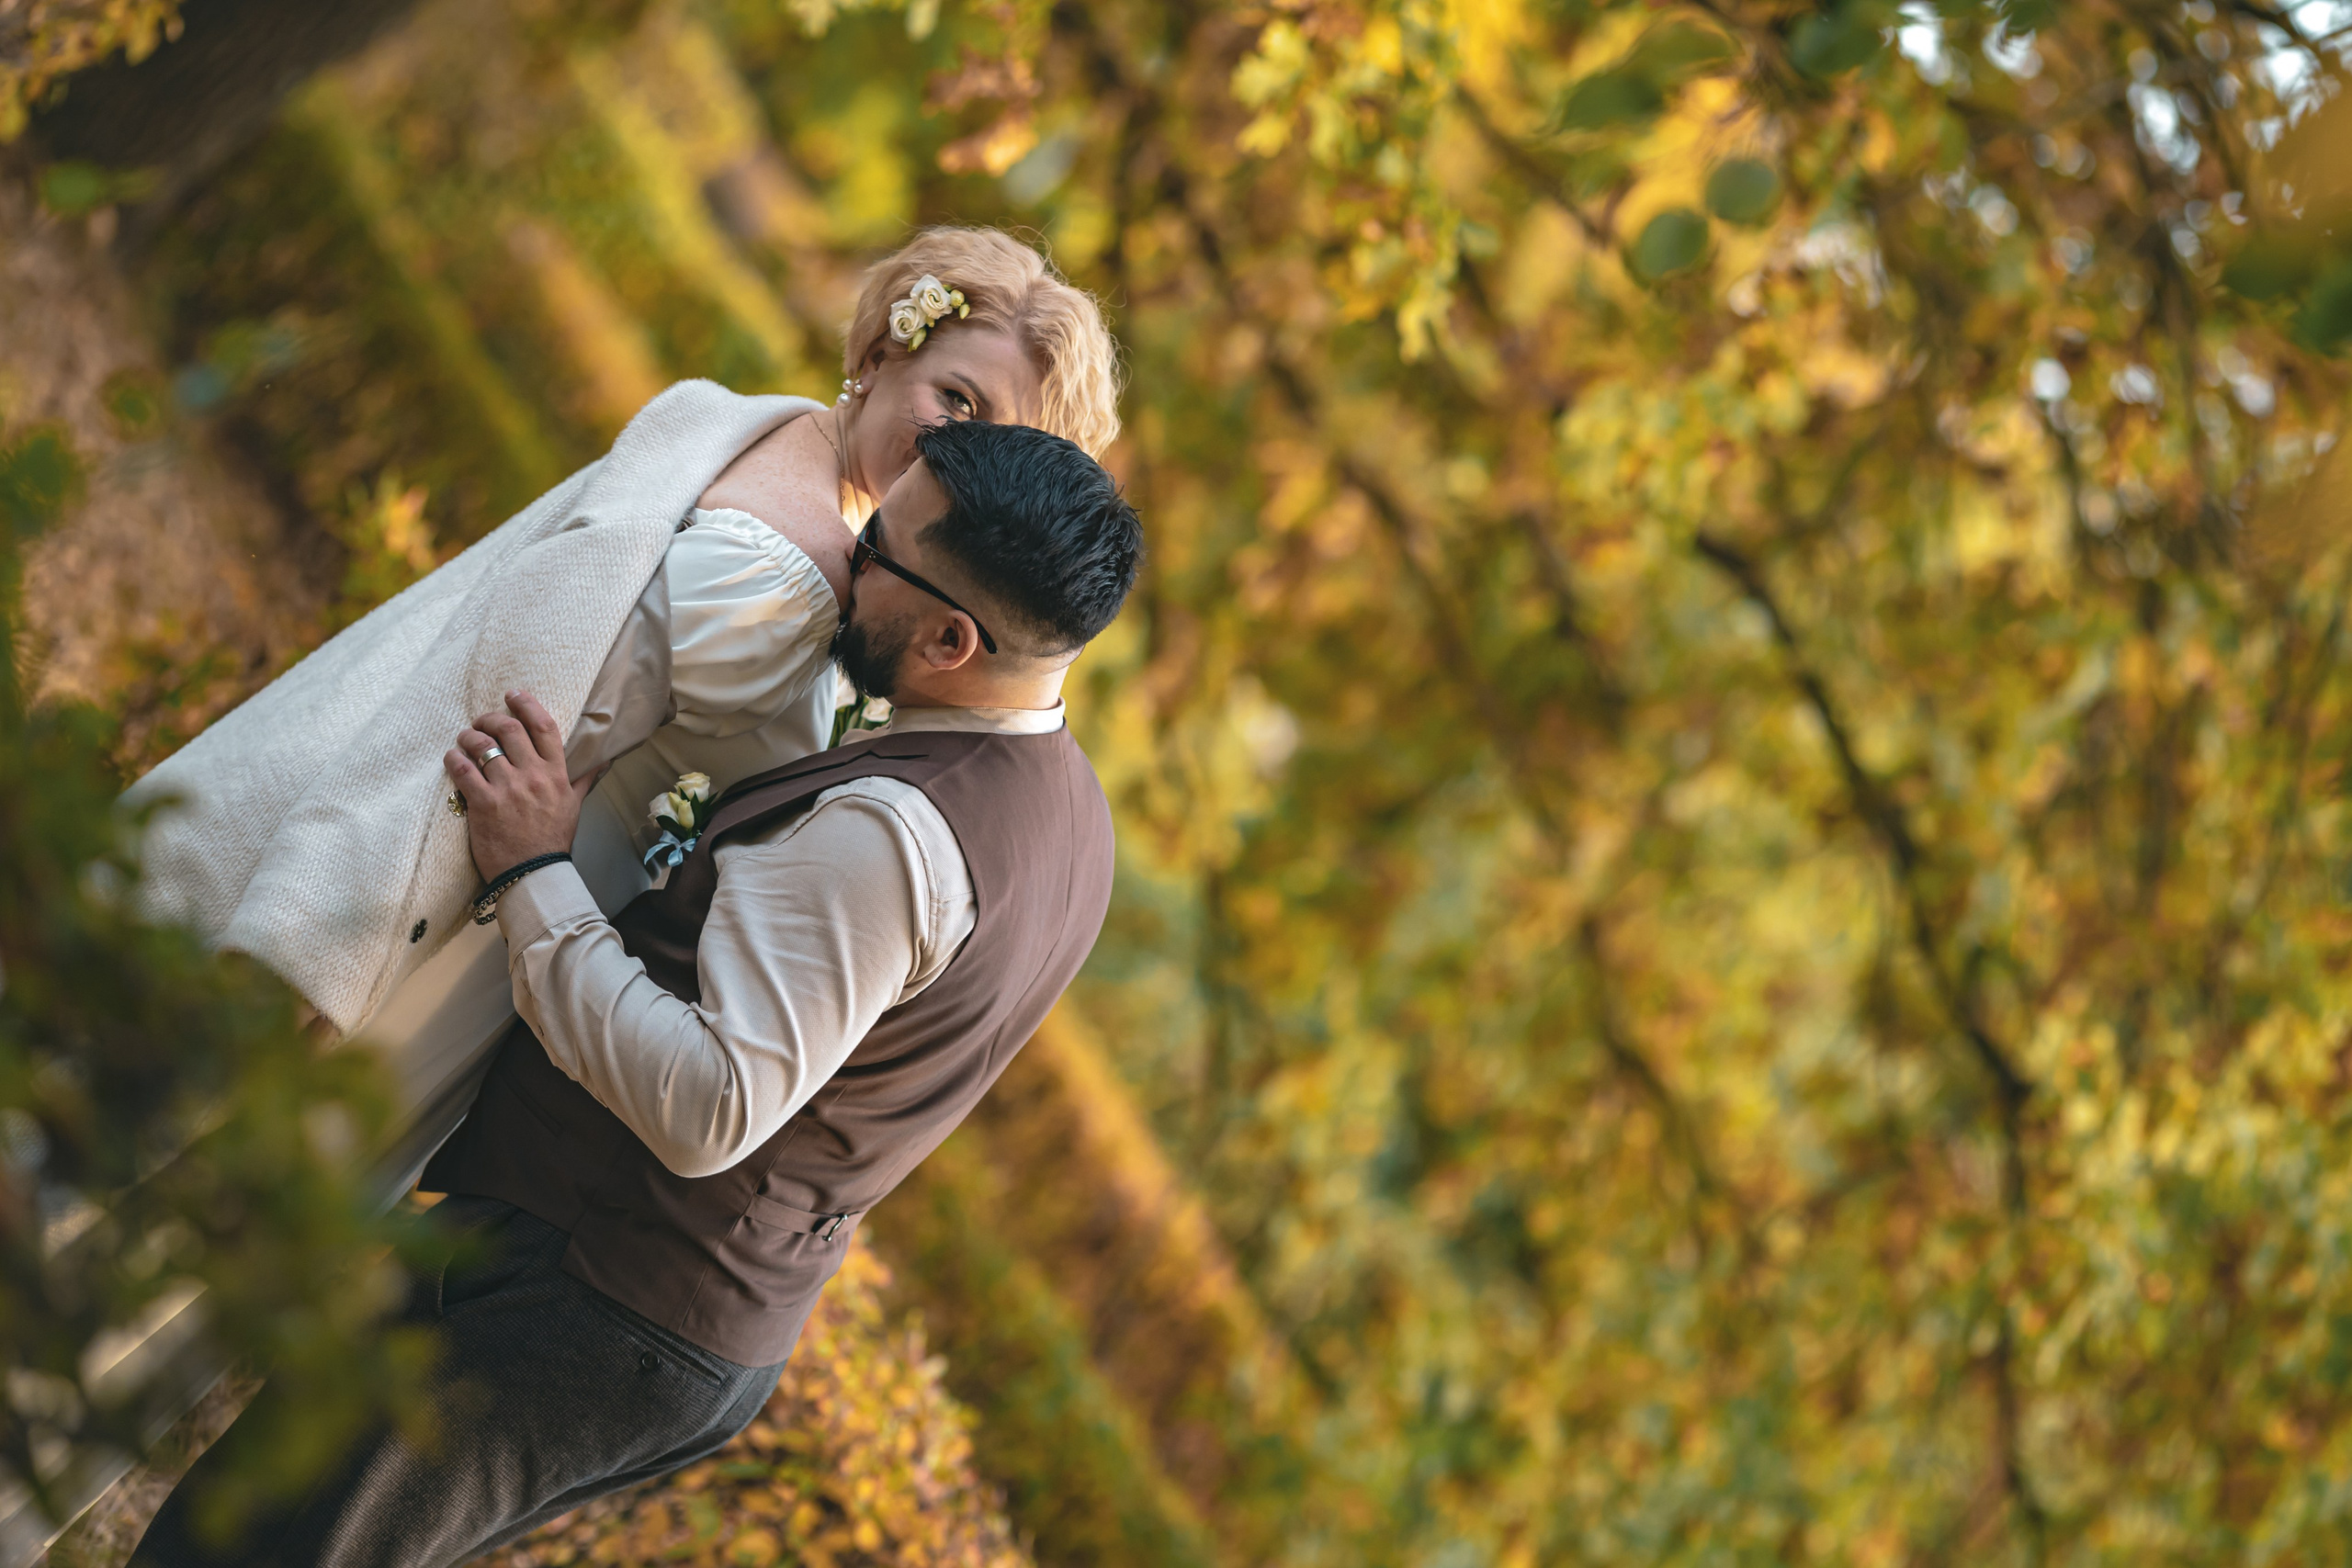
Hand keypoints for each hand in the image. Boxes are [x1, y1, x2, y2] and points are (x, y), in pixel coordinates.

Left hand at [443, 691, 597, 880]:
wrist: (534, 873)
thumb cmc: (553, 839)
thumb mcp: (574, 805)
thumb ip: (584, 779)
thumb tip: (604, 760)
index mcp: (556, 774)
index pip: (543, 727)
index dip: (526, 704)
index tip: (513, 695)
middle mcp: (532, 776)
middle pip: (509, 729)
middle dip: (491, 718)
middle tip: (482, 721)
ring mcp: (507, 789)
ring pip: (482, 746)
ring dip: (469, 736)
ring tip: (464, 739)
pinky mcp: (483, 804)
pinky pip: (463, 770)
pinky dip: (454, 758)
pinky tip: (452, 757)